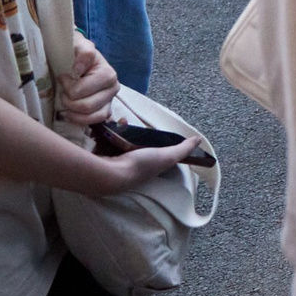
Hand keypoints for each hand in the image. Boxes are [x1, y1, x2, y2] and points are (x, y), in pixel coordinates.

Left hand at [60, 34, 119, 125]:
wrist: (78, 57)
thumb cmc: (76, 52)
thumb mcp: (78, 44)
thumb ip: (83, 52)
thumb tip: (78, 70)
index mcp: (108, 74)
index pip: (80, 91)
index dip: (66, 86)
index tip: (62, 76)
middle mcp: (113, 89)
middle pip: (86, 106)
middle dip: (68, 101)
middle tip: (62, 91)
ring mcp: (110, 101)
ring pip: (91, 117)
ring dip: (73, 112)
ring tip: (66, 102)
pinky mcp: (104, 110)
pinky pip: (93, 122)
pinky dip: (79, 120)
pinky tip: (69, 113)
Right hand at [78, 134, 198, 196]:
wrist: (108, 174)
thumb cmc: (139, 166)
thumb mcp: (166, 157)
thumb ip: (182, 150)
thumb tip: (198, 140)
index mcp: (145, 166)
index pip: (148, 149)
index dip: (147, 136)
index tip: (143, 127)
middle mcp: (128, 164)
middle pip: (129, 142)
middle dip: (128, 129)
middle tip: (124, 121)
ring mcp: (111, 162)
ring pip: (114, 139)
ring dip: (115, 128)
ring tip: (116, 122)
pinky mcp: (97, 158)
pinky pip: (100, 141)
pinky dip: (102, 132)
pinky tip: (103, 126)